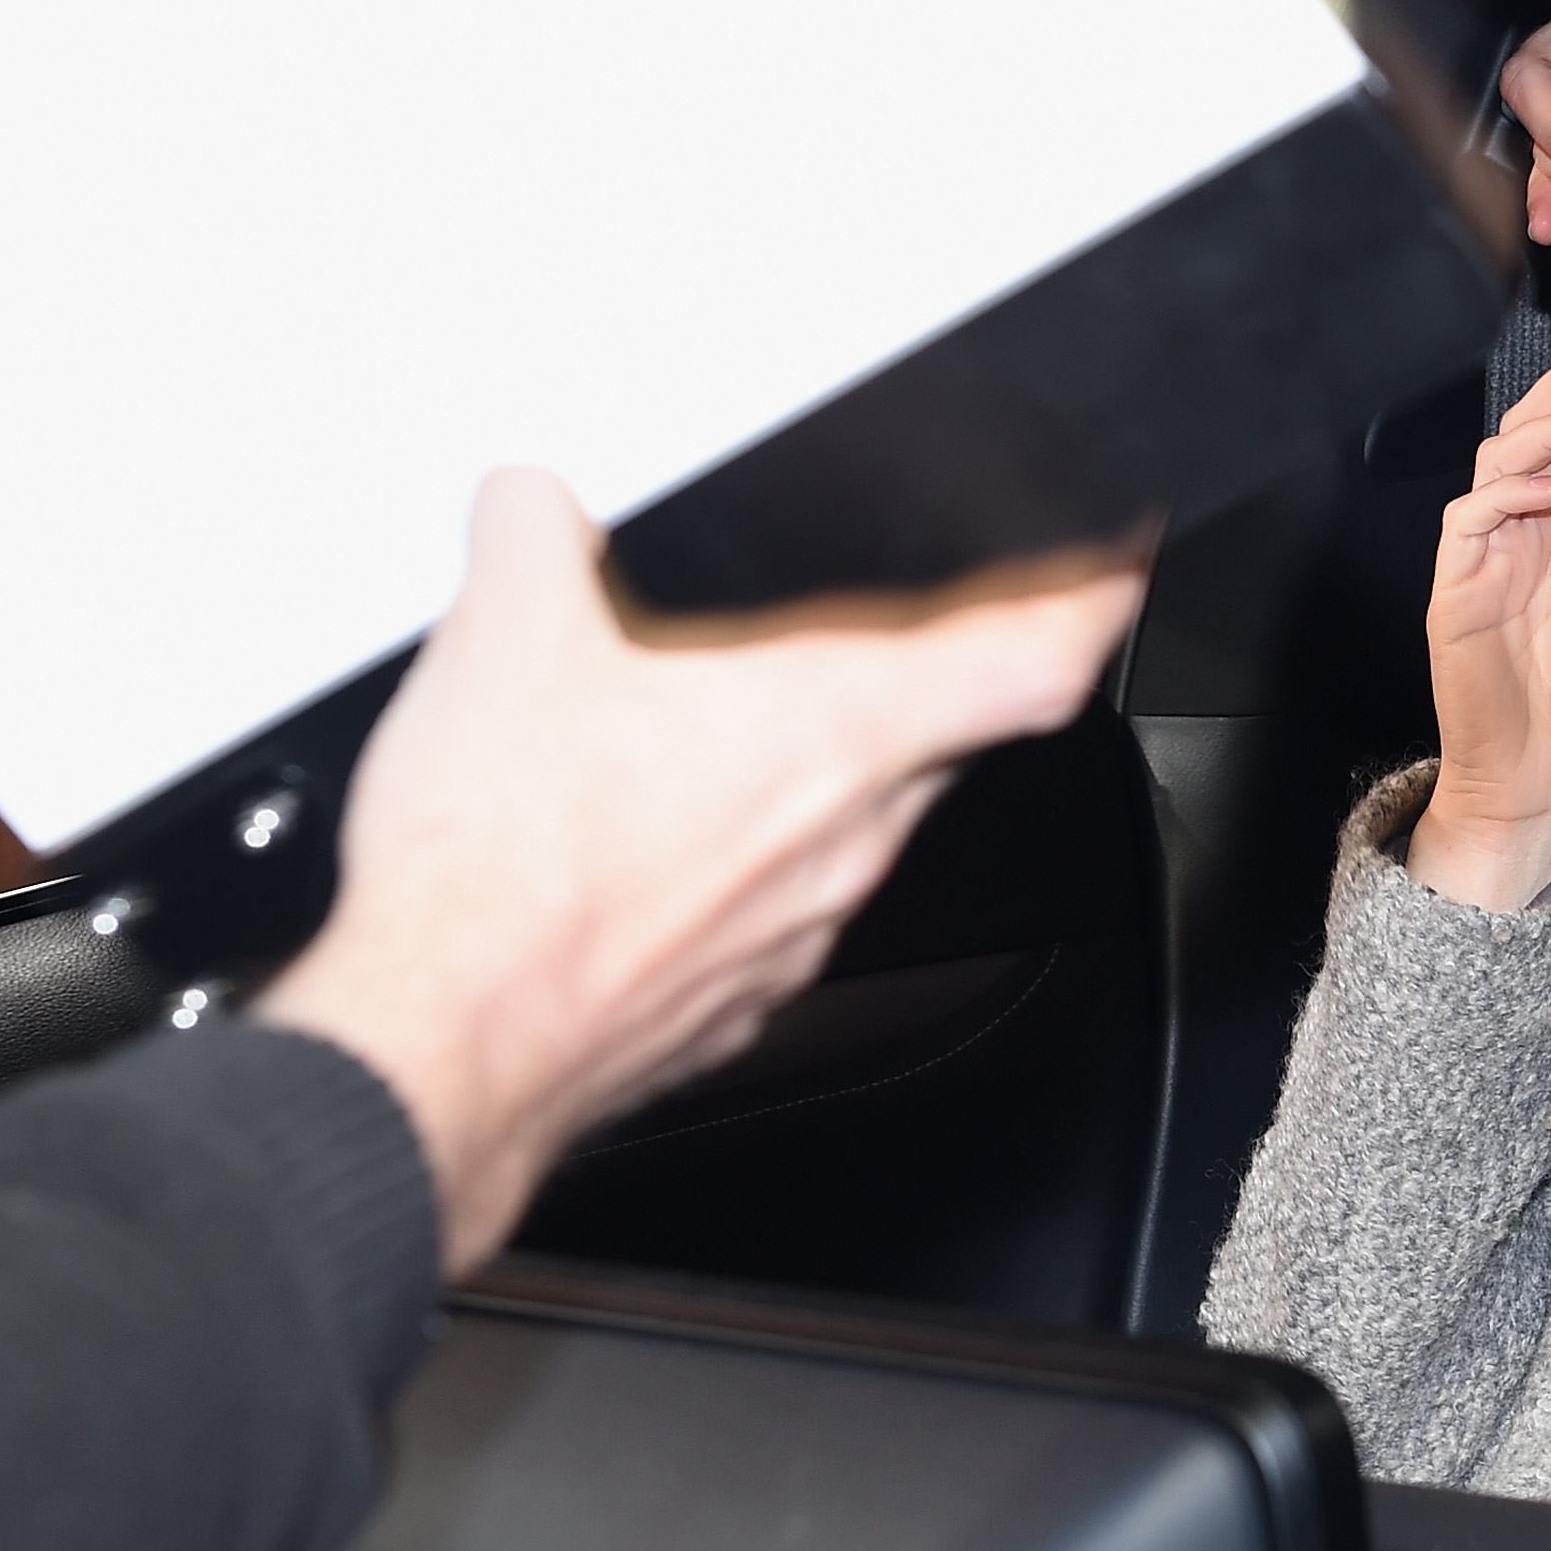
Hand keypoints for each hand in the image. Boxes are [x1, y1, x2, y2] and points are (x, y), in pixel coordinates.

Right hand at [261, 470, 1142, 1269]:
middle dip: (906, 684)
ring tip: (713, 734)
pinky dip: (732, 869)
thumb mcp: (504, 631)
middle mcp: (848, 835)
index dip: (1092, 601)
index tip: (1111, 574)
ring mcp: (798, 929)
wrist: (439, 1044)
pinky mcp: (730, 1000)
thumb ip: (540, 534)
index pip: (1037, 656)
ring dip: (805, 778)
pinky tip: (646, 845)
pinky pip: (767, 912)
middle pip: (939, 740)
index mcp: (837, 727)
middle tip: (858, 639)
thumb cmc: (503, 865)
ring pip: (848, 828)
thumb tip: (535, 505)